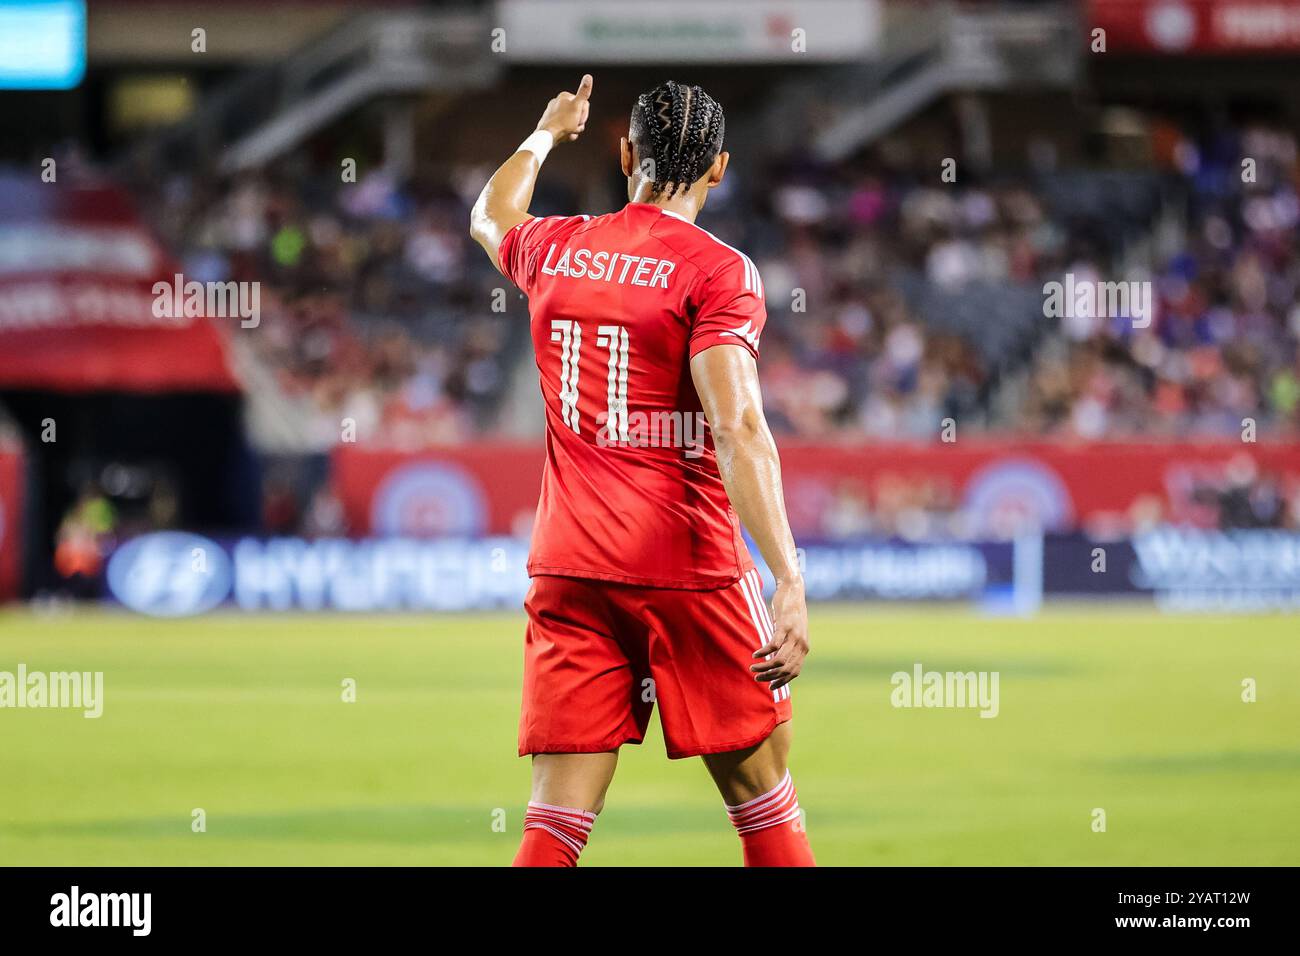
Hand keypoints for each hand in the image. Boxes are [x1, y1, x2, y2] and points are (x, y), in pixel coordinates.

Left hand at [536, 74, 592, 144]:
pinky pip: (564, 129)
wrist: (547, 136)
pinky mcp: (551, 123)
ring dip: (574, 130)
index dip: (585, 114)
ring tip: (569, 133)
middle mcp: (558, 102)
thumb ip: (583, 92)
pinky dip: (567, 134)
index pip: (584, 104)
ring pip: (572, 123)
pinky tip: (565, 136)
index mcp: (564, 96)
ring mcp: (554, 113)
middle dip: (579, 123)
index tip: (580, 120)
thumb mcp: (577, 106)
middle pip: (578, 114)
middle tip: (575, 128)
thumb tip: (588, 76)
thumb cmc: (563, 121)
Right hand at [750, 576, 809, 690]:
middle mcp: (801, 644)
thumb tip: (779, 658)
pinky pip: (773, 645)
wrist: (793, 590)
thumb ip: (790, 644)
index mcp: (804, 647)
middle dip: (770, 676)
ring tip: (753, 667)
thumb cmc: (791, 611)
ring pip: (779, 660)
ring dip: (765, 667)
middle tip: (757, 677)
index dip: (782, 681)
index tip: (770, 686)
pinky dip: (763, 652)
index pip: (794, 672)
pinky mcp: (785, 626)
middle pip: (786, 669)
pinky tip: (755, 654)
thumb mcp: (794, 631)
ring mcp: (794, 635)